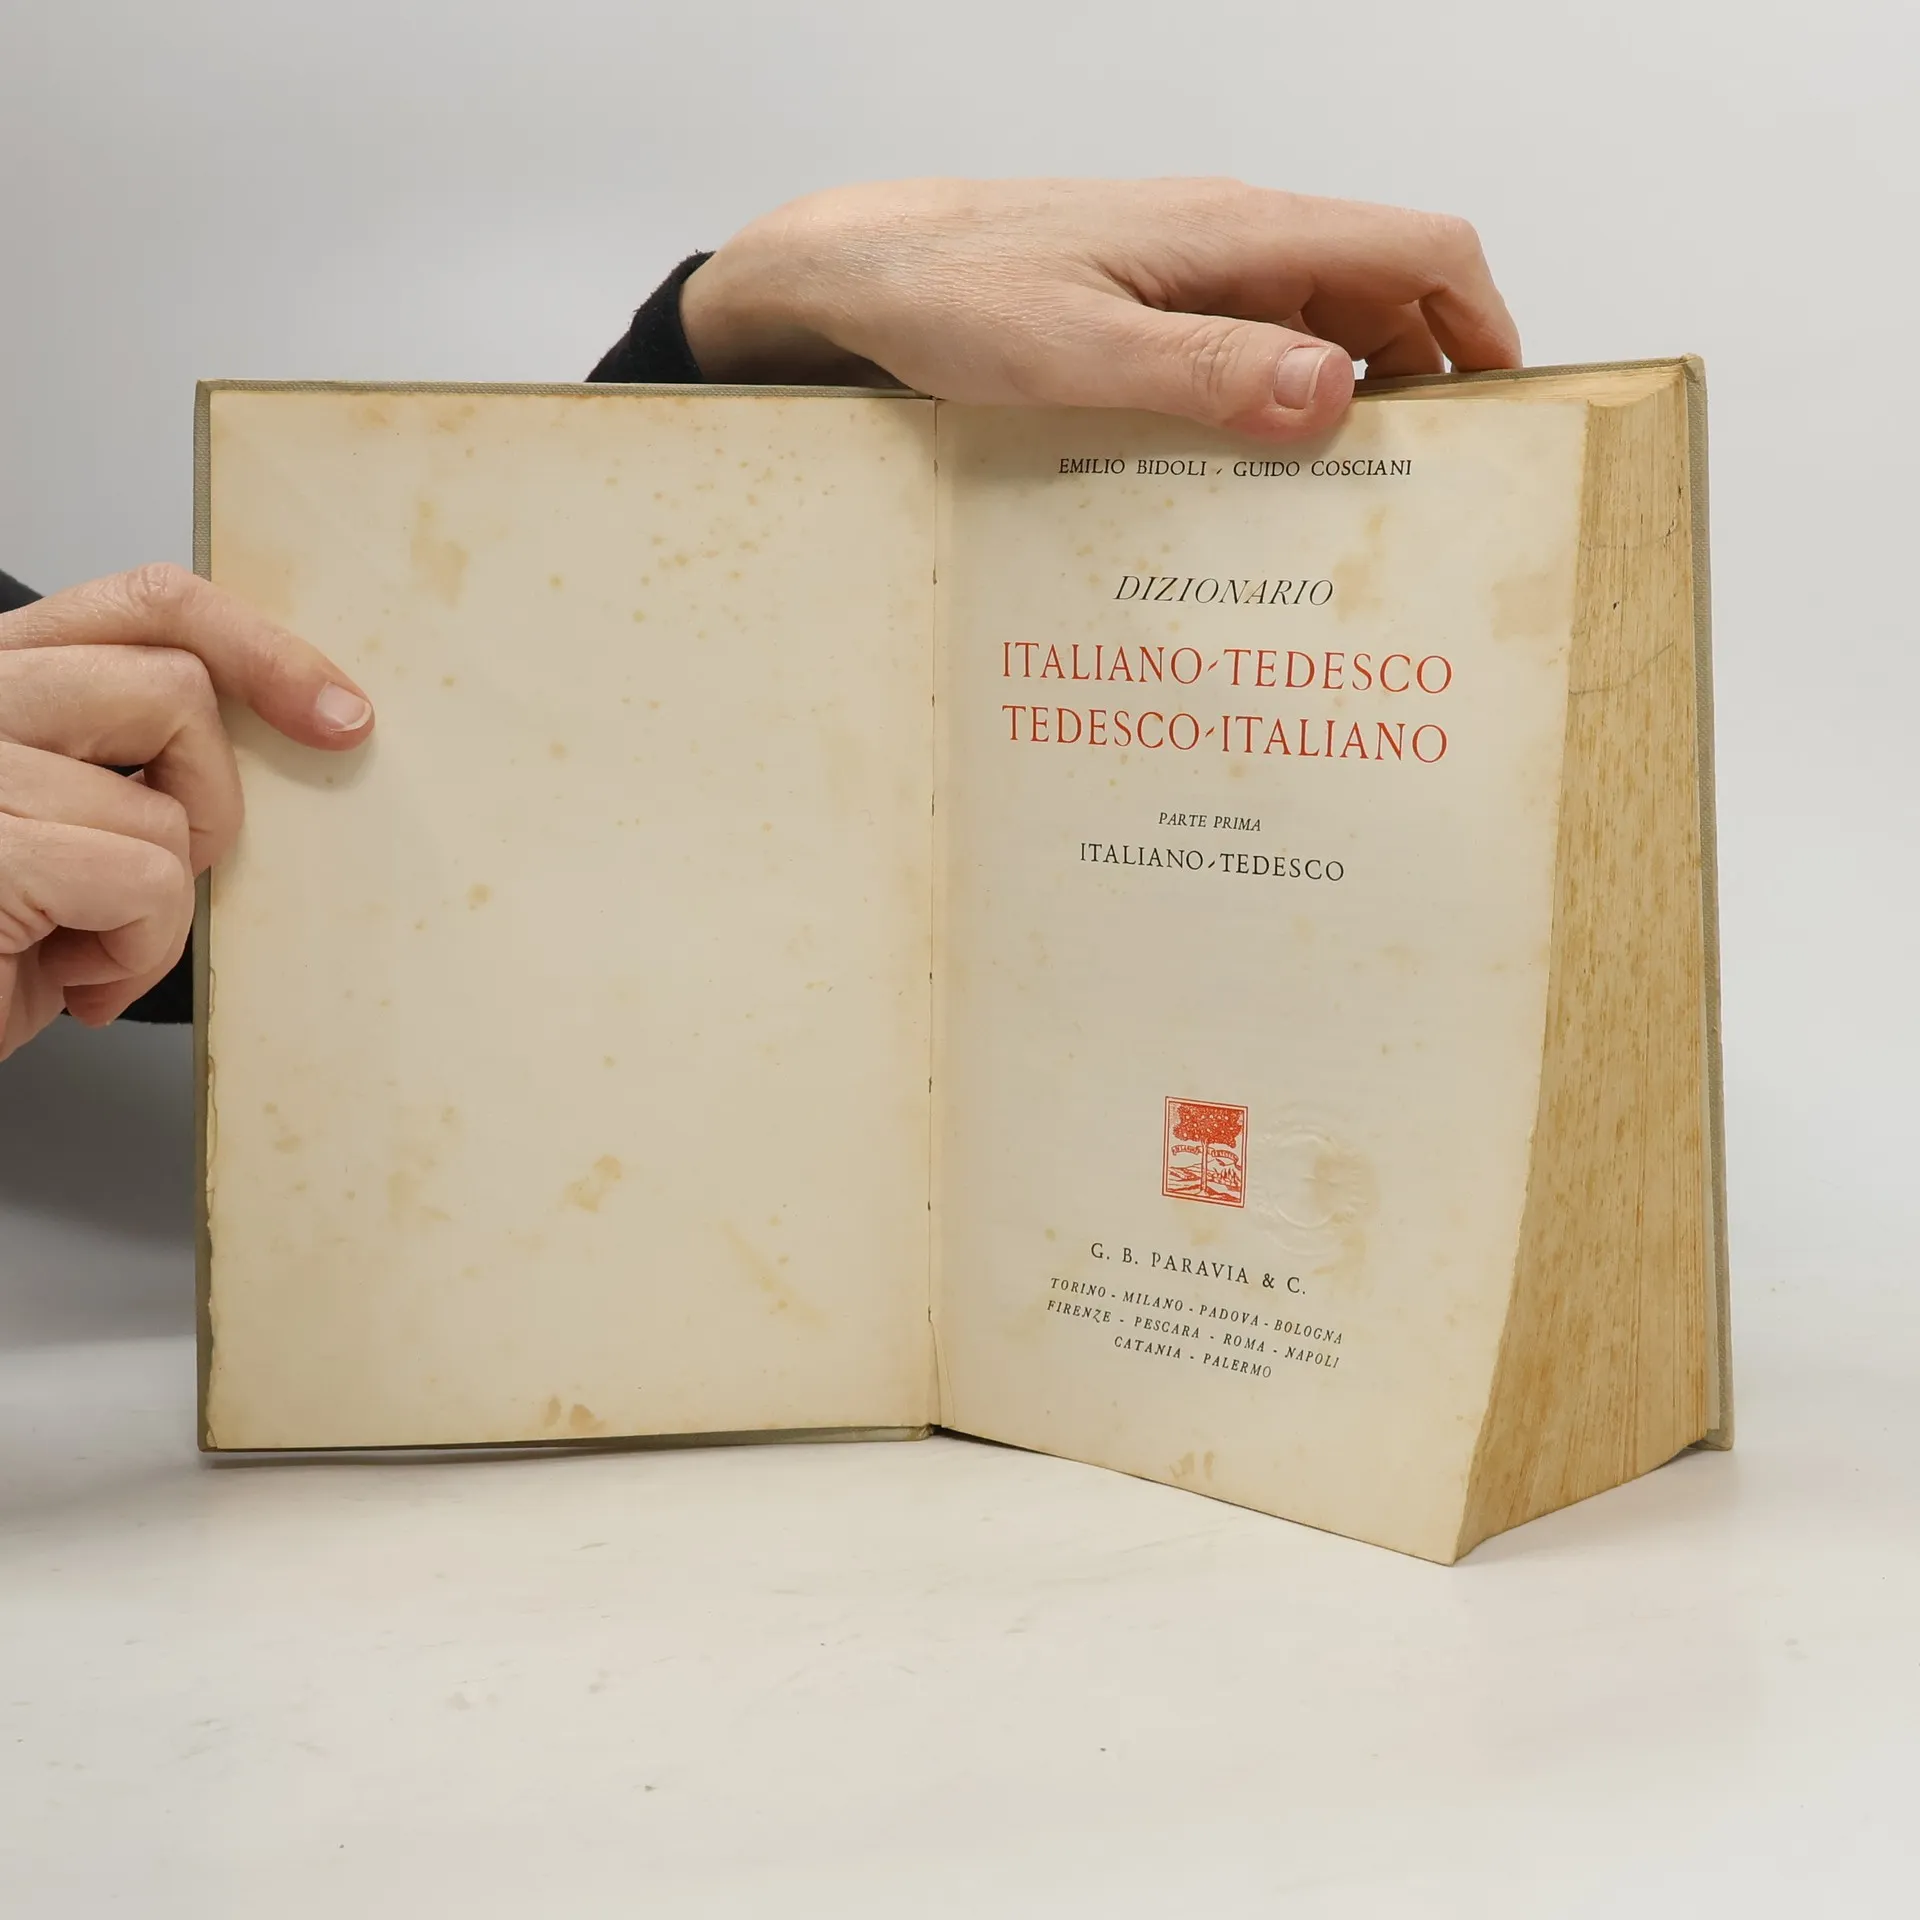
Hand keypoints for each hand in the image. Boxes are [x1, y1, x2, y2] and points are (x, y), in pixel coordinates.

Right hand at [0, 564, 373, 1059]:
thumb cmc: (6, 943)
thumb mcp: (87, 825)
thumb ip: (147, 754)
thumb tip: (311, 726)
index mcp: (9, 677)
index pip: (149, 603)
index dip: (261, 650)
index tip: (340, 716)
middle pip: (175, 689)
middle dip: (209, 802)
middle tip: (158, 876)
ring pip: (163, 800)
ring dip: (162, 902)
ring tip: (88, 944)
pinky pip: (143, 878)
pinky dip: (138, 949)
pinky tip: (76, 977)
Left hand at [679, 178, 1520, 442]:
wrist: (858, 275)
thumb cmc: (950, 295)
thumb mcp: (1076, 350)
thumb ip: (1205, 369)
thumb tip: (1334, 394)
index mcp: (1236, 232)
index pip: (1416, 250)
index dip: (1482, 326)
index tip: (1505, 418)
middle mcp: (1231, 243)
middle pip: (1382, 299)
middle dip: (1424, 385)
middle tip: (1424, 498)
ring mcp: (1194, 276)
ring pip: (1318, 331)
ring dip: (1345, 406)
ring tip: (1344, 510)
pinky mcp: (1155, 309)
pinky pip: (1250, 351)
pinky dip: (1277, 406)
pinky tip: (1254, 478)